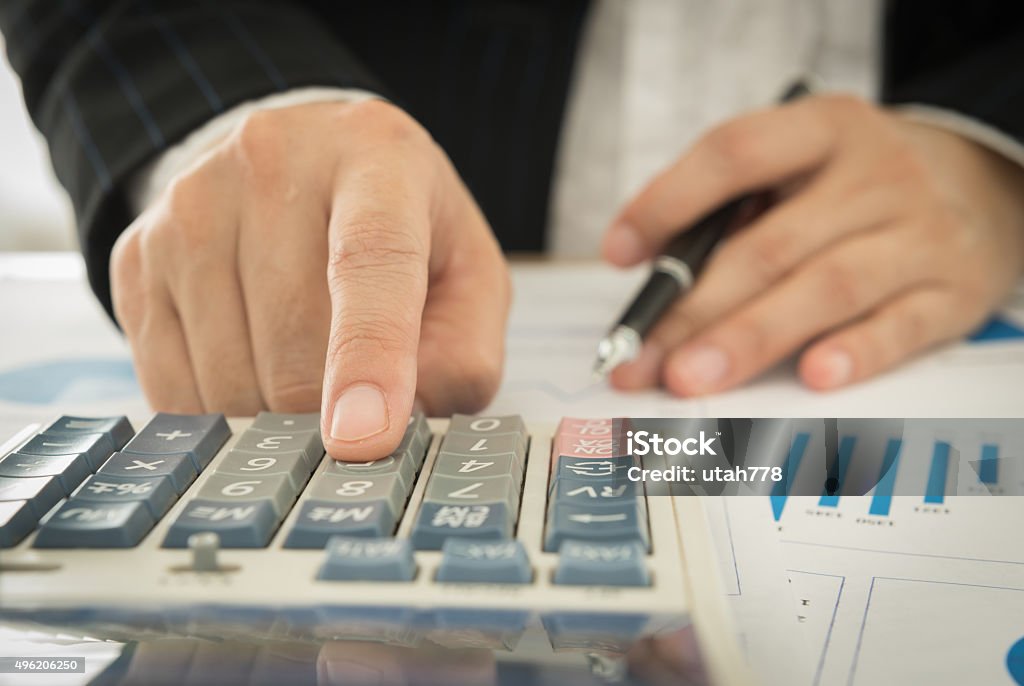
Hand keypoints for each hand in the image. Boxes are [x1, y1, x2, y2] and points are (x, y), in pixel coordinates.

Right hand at [111, 100, 509, 459]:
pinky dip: (220, 411)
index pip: (369, 262)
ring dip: (274, 414)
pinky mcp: (138, 254)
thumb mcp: (468, 275)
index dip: (367, 358)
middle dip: (328, 410)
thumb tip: (400, 428)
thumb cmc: (401, 229)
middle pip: (291, 339)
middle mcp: (272, 162)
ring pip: (226, 374)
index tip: (363, 440)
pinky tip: (254, 372)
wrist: (303, 163)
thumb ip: (464, 352)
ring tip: (307, 372)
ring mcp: (191, 205)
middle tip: (356, 409)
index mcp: (376, 159)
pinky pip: (171, 384)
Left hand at [602, 95, 1023, 394]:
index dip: (669, 201)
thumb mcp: (806, 166)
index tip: (618, 252)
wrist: (985, 186)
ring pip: (826, 287)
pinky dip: (855, 352)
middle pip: (770, 244)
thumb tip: (654, 279)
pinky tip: (812, 376)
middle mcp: (877, 175)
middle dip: (693, 308)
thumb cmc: (858, 186)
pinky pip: (902, 326)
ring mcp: (921, 234)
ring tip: (689, 377)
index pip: (736, 153)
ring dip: (750, 337)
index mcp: (826, 129)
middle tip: (640, 358)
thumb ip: (740, 209)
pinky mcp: (954, 292)